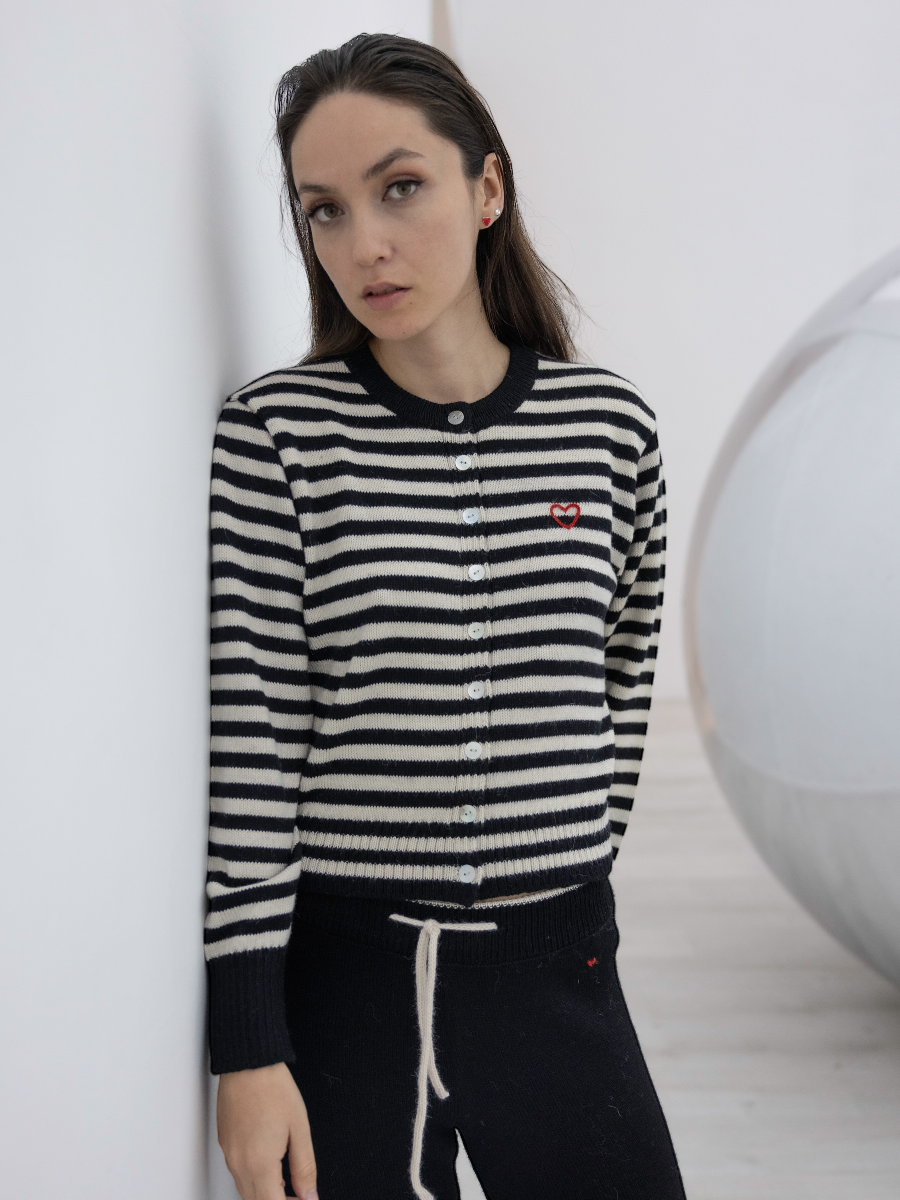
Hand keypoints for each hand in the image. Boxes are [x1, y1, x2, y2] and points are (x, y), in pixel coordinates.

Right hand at [217, 1062, 317, 1199]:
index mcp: (260, 1163)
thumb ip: (304, 1167)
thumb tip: (309, 1194)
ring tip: (287, 1182)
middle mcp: (239, 1163)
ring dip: (265, 1193)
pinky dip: (253, 1179)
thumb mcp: (300, 1128)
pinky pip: (237, 1173)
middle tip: (299, 1194)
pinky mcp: (225, 1143)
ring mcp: (229, 1154)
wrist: (248, 1063)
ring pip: (245, 1190)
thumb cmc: (273, 1088)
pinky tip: (269, 1166)